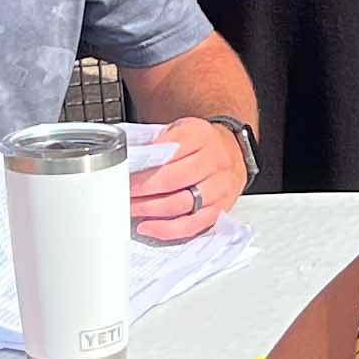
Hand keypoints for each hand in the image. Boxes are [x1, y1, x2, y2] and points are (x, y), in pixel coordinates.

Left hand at [131, 117, 249, 243]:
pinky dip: (168, 230)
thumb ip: (160, 142)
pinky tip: (149, 227)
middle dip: (142, 189)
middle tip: (123, 193)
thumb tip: (132, 160)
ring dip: (151, 210)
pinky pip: (193, 225)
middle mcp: (214, 161)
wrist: (235, 151)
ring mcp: (220, 187)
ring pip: (182, 204)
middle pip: (173, 180)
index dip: (143, 166)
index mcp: (201, 136)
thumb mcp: (182, 128)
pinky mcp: (221, 208)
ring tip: (132, 208)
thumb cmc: (203, 142)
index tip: (123, 174)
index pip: (167, 153)